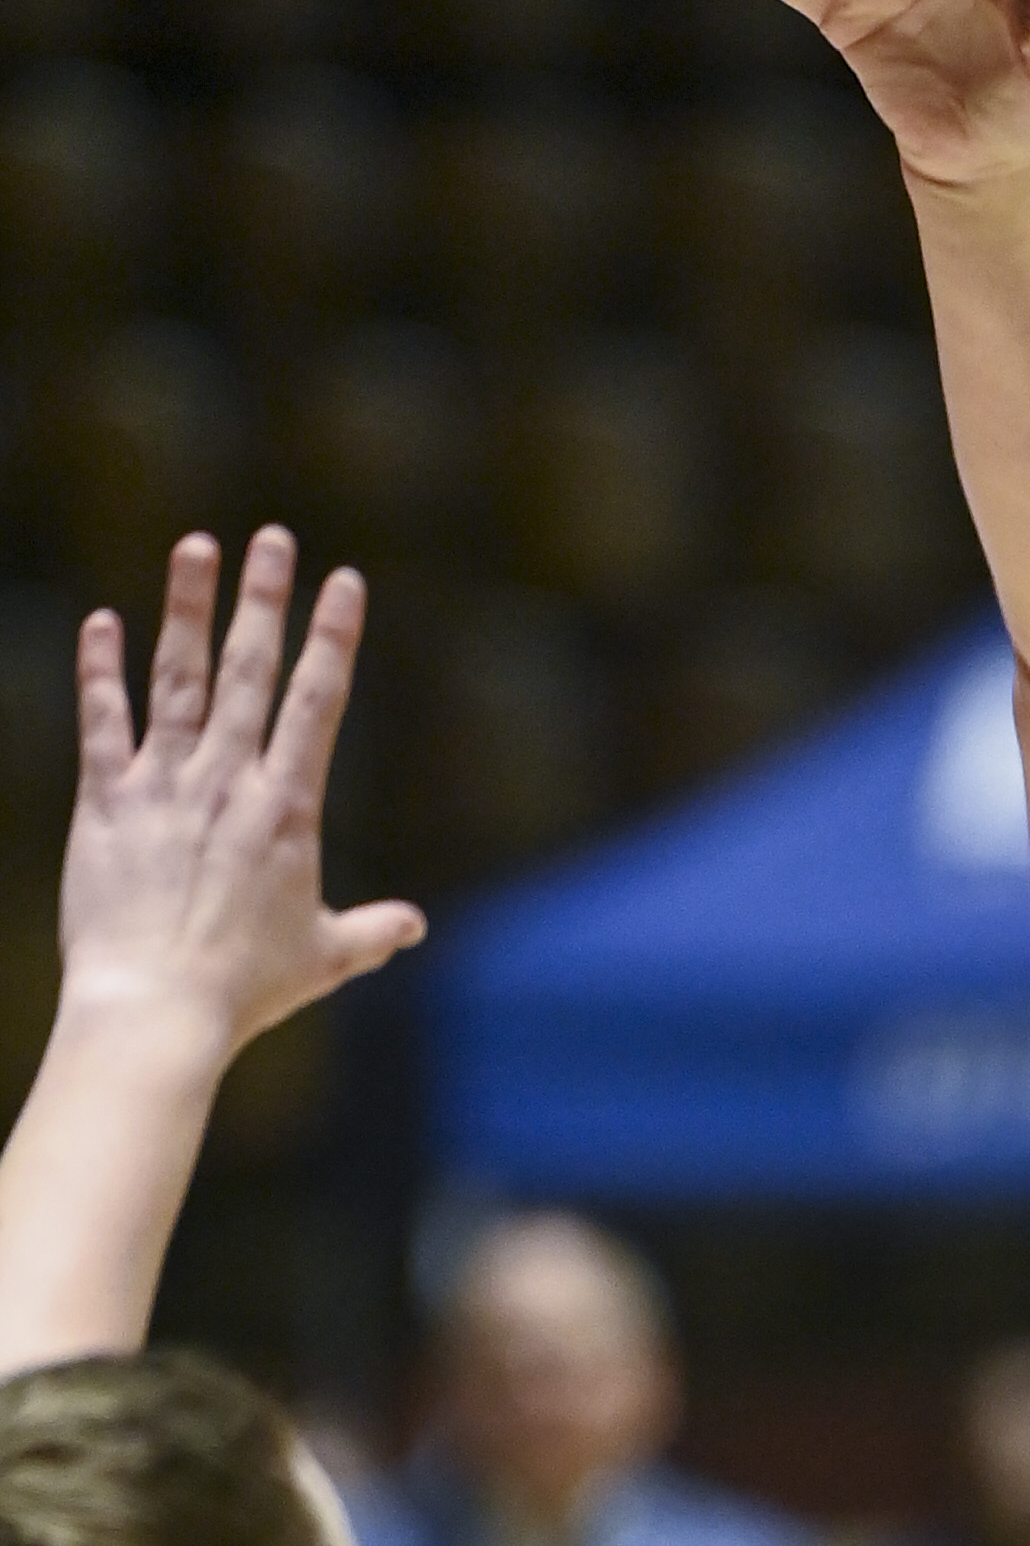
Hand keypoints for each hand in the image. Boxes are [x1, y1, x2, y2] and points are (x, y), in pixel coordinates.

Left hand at [59, 529, 425, 1063]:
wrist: (154, 1008)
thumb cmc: (244, 988)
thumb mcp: (322, 959)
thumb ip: (370, 931)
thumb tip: (414, 926)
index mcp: (288, 806)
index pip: (318, 699)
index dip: (334, 635)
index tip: (344, 581)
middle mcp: (227, 779)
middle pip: (248, 668)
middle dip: (264, 598)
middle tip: (272, 537)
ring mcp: (162, 784)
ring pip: (177, 677)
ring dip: (186, 608)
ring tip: (194, 546)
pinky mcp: (105, 803)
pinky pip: (101, 723)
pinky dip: (100, 670)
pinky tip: (101, 622)